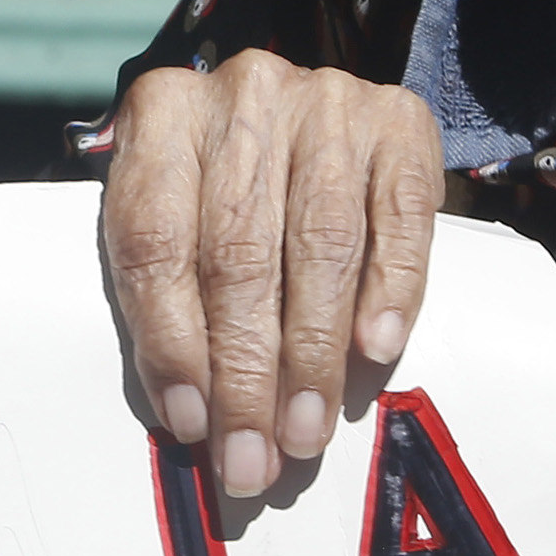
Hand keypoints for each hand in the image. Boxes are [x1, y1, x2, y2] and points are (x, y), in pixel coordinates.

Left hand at [99, 50, 441, 497]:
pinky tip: (376, 350)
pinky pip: (401, 216)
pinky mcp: (400, 121)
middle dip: (246, 374)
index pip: (154, 240)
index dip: (169, 341)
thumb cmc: (224, 187)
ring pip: (320, 244)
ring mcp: (327, 101)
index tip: (189, 424)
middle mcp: (243, 95)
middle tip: (253, 460)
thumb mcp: (176, 218)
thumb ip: (172, 296)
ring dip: (313, 355)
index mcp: (161, 114)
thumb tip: (193, 419)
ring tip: (305, 433)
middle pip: (239, 254)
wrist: (310, 109)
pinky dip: (391, 289)